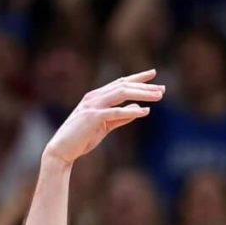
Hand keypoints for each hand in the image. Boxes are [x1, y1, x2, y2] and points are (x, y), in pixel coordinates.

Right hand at [44, 69, 163, 164]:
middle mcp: (94, 97)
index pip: (120, 83)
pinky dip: (130, 111)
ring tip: (158, 96)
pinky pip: (114, 112)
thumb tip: (139, 108)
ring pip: (121, 94)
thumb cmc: (83, 137)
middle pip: (123, 86)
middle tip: (162, 88)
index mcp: (97, 97)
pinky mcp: (92, 118)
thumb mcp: (106, 126)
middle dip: (144, 86)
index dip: (137, 78)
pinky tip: (145, 111)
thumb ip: (122, 117)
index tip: (153, 74)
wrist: (63, 149)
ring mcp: (92, 106)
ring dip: (141, 94)